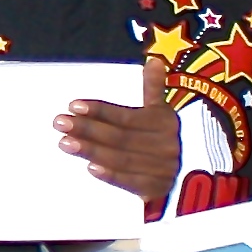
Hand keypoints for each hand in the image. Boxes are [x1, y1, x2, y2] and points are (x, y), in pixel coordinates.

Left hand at [61, 60, 179, 205]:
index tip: (74, 105)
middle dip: (88, 129)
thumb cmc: (164, 139)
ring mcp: (160, 169)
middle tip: (60, 123)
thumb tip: (153, 61)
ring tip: (65, 143)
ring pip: (121, 158)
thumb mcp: (162, 112)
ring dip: (91, 150)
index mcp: (163, 122)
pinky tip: (90, 168)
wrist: (191, 176)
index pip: (126, 115)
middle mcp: (163, 145)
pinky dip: (111, 175)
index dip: (100, 110)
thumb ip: (154, 89)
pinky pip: (131, 182)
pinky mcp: (155, 190)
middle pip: (119, 137)